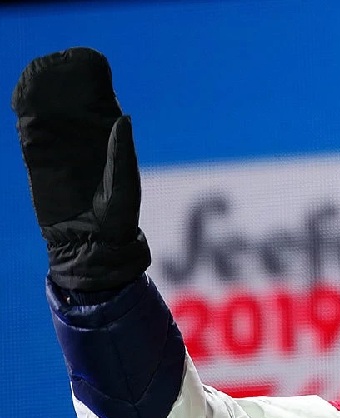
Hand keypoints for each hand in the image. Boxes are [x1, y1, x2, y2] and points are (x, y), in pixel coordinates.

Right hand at [12, 47, 150, 290]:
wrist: (91, 242)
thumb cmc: (118, 215)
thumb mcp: (124, 184)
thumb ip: (121, 152)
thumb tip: (123, 116)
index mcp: (110, 139)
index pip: (99, 101)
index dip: (92, 80)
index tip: (85, 60)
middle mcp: (84, 138)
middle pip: (70, 100)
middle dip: (62, 80)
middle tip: (55, 63)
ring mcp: (60, 146)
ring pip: (47, 110)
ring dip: (40, 91)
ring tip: (35, 73)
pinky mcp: (38, 158)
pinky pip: (29, 129)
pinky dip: (24, 111)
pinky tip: (22, 96)